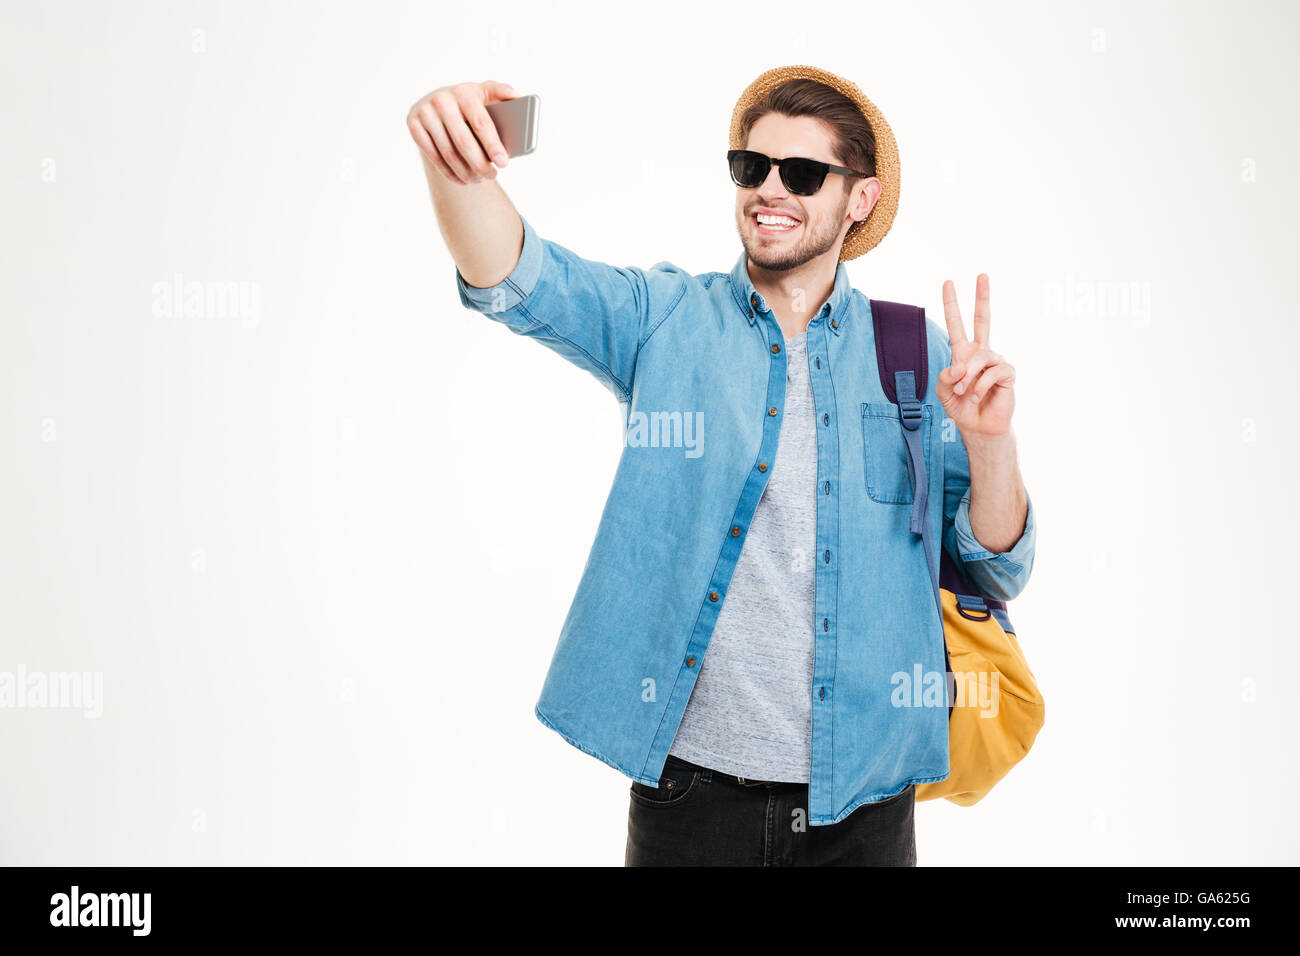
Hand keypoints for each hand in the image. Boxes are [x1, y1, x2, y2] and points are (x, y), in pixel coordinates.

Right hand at [406, 81, 515, 184]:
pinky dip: (449, 172)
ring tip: (479, 179)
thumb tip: (518, 97)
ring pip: (448, 153)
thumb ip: (502, 93)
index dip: (493, 145)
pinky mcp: (413, 125)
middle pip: (463, 142)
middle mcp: (442, 100)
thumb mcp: (485, 93)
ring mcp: (425, 112)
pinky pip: (433, 156)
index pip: (481, 123)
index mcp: (464, 92)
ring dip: (465, 172)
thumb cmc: (469, 102)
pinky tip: (462, 179)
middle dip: (480, 164)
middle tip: (492, 176)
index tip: (504, 164)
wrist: (437, 100)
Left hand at [936, 274, 1015, 438]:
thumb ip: (944, 376)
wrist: (978, 427)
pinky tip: (976, 396)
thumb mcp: (943, 392)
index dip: (952, 304)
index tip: (948, 282)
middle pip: (983, 319)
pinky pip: (992, 372)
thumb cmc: (960, 407)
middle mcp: (981, 352)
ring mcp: (995, 361)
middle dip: (982, 297)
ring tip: (962, 393)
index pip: (957, 324)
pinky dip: (979, 386)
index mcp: (963, 353)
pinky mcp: (1007, 373)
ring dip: (966, 378)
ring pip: (979, 357)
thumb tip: (958, 366)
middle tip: (982, 274)